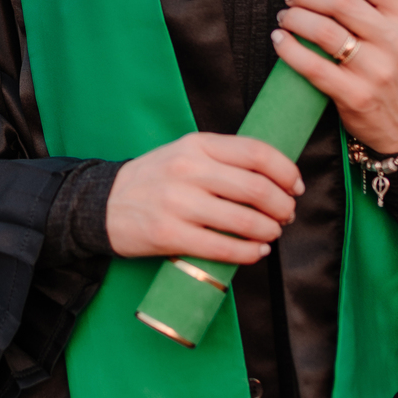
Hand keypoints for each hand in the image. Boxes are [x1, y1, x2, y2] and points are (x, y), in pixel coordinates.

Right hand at [106, 132, 303, 265]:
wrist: (102, 203)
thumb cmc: (154, 180)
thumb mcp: (185, 153)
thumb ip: (224, 159)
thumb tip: (274, 177)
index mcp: (197, 145)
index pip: (257, 153)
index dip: (286, 171)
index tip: (296, 186)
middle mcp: (188, 170)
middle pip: (257, 189)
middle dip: (283, 206)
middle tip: (287, 215)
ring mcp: (177, 203)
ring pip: (244, 220)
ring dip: (269, 231)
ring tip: (272, 234)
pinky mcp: (168, 234)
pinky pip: (222, 247)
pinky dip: (248, 253)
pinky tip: (255, 252)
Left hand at [272, 0, 397, 154]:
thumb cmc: (390, 67)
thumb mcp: (384, 28)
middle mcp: (397, 41)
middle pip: (341, 1)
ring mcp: (378, 70)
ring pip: (324, 32)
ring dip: (294, 19)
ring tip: (284, 18)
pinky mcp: (357, 96)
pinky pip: (314, 67)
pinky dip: (289, 50)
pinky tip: (279, 41)